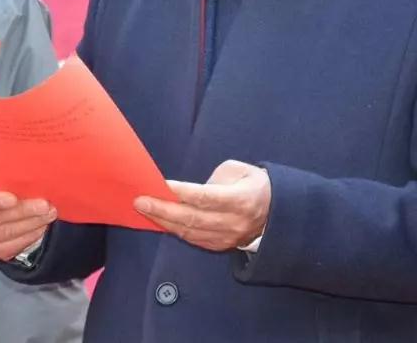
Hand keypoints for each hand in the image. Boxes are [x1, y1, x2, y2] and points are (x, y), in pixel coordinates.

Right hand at [0, 173, 57, 260]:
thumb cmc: (1, 185)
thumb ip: (8, 173)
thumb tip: (32, 166)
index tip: (13, 198)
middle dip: (25, 212)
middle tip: (45, 205)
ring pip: (8, 233)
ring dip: (33, 223)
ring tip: (49, 214)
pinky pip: (14, 245)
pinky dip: (31, 235)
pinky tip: (42, 226)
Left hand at [134, 160, 270, 251]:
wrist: (276, 214)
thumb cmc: (255, 185)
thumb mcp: (241, 171)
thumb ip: (215, 178)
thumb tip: (190, 191)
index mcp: (241, 200)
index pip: (205, 197)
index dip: (181, 192)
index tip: (160, 185)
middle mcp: (233, 222)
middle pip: (192, 218)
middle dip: (162, 209)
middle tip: (140, 200)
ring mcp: (226, 238)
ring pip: (189, 232)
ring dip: (163, 220)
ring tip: (144, 209)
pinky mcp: (220, 246)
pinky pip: (192, 239)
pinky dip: (174, 229)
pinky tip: (159, 219)